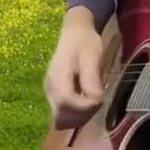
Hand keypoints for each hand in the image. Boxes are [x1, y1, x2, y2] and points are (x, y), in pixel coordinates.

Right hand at [44, 6, 104, 129]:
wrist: (75, 31)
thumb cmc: (85, 42)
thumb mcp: (92, 57)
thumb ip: (91, 80)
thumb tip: (95, 101)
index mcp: (58, 76)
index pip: (66, 103)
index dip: (85, 107)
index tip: (99, 99)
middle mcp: (50, 87)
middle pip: (62, 116)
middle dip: (83, 115)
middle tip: (98, 102)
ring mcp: (50, 91)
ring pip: (61, 118)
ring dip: (79, 117)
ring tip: (93, 102)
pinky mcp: (53, 93)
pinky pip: (62, 112)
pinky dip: (75, 114)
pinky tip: (86, 101)